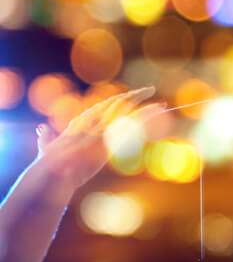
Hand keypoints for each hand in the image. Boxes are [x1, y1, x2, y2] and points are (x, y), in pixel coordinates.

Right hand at [35, 86, 163, 189]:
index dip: (119, 100)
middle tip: (151, 89)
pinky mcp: (111, 140)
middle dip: (136, 96)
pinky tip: (157, 116)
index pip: (103, 106)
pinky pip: (132, 128)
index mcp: (80, 122)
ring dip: (147, 110)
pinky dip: (145, 120)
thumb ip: (47, 137)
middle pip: (118, 104)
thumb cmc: (51, 165)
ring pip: (128, 113)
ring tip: (163, 106)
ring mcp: (101, 130)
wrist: (53, 172)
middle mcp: (92, 122)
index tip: (131, 96)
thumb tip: (41, 129)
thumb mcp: (49, 148)